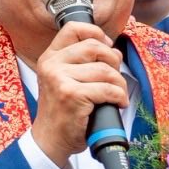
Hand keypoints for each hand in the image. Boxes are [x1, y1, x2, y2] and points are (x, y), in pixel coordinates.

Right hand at [28, 21, 127, 165]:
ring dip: (119, 84)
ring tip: (117, 95)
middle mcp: (51, 65)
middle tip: (115, 77)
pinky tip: (117, 104)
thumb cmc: (62, 111)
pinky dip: (119, 97)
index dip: (96, 33)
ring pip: (105, 70)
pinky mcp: (71, 95)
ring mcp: (60, 79)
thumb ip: (79, 62)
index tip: (107, 47)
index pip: (74, 28)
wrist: (51, 139)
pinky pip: (107, 89)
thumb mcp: (62, 79)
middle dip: (113, 61)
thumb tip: (111, 49)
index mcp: (50, 57)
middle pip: (95, 47)